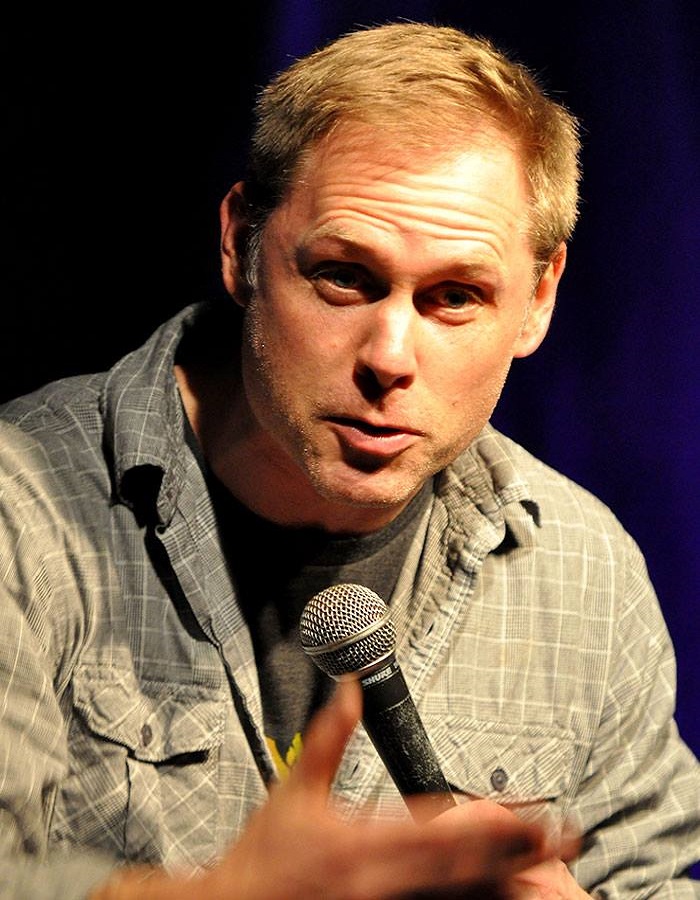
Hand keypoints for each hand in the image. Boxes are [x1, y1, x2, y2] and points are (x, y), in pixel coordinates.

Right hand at [92, 681, 576, 898]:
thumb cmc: (266, 853)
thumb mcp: (293, 786)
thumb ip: (329, 737)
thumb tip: (353, 689)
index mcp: (361, 842)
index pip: (433, 828)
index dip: (481, 820)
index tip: (520, 808)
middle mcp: (381, 879)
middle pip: (460, 866)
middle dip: (514, 849)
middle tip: (562, 835)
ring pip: (455, 894)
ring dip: (502, 875)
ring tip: (546, 862)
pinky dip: (471, 895)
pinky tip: (496, 886)